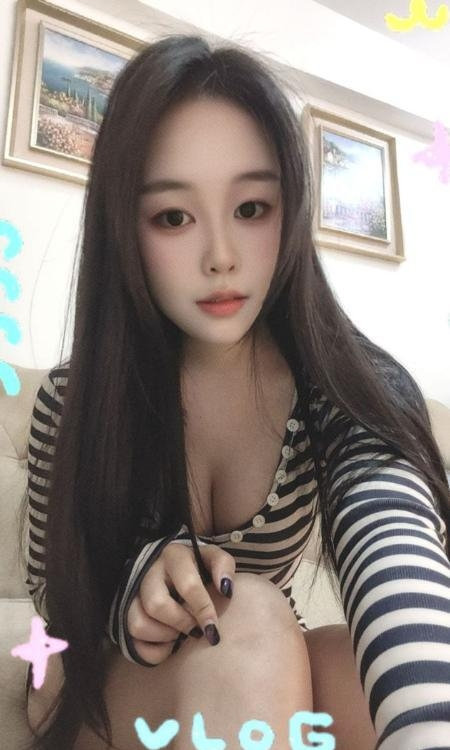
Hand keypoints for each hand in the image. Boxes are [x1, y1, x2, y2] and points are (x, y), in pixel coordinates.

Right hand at [127, 541, 234, 663]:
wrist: (168, 566)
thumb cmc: (195, 566)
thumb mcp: (211, 558)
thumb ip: (223, 566)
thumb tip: (226, 589)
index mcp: (173, 556)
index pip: (187, 585)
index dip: (203, 610)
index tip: (213, 628)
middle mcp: (149, 572)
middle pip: (156, 605)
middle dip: (180, 623)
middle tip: (194, 628)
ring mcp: (133, 593)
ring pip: (138, 624)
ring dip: (164, 637)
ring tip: (179, 634)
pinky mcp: (125, 614)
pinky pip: (133, 642)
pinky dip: (153, 650)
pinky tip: (168, 644)